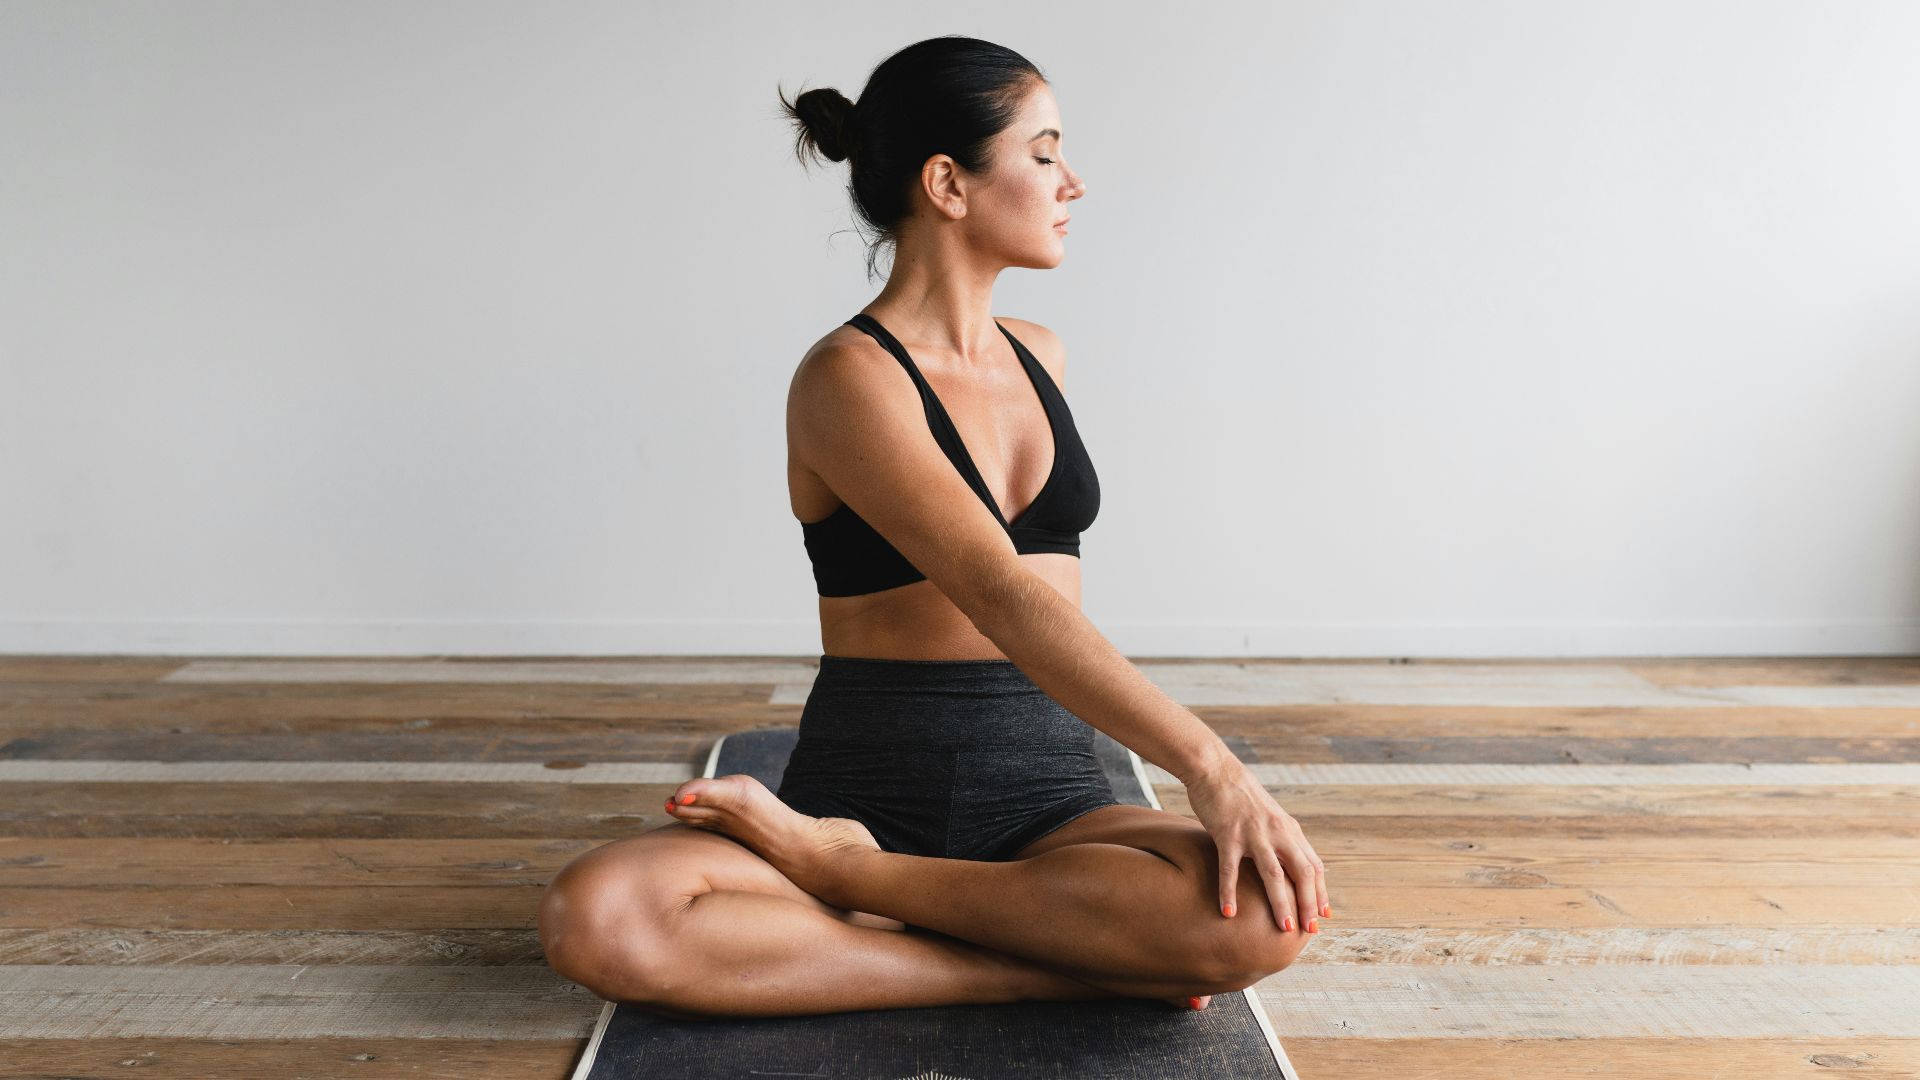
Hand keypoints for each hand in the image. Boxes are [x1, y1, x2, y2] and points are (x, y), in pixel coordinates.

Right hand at [1182, 755, 1328, 931]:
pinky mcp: (1227, 834)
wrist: (1215, 769)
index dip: (1320, 892)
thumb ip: (1282, 838)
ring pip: (1273, 874)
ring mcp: (1253, 833)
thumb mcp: (1269, 816)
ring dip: (1281, 903)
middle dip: (1308, 904)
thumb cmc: (1240, 796)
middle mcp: (1277, 832)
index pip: (1313, 865)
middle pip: (1301, 872)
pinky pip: (1230, 869)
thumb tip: (1292, 864)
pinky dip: (1229, 892)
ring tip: (1284, 928)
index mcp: (1289, 830)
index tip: (1323, 916)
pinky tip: (1228, 913)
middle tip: (1309, 930)